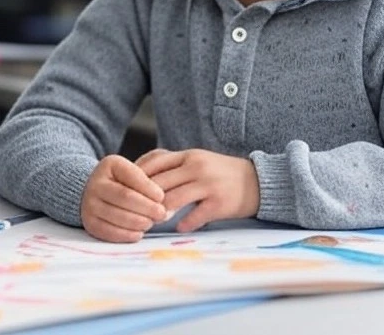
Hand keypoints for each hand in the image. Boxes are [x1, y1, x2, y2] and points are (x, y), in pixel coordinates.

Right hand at [81, 154, 167, 242]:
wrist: (95, 193)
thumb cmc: (121, 183)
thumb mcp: (131, 173)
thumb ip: (145, 181)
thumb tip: (161, 200)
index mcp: (109, 165)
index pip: (132, 176)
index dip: (149, 189)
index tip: (161, 197)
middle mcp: (95, 183)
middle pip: (125, 197)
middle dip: (147, 208)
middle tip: (161, 214)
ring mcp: (89, 204)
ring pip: (119, 216)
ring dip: (140, 222)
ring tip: (150, 222)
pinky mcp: (89, 223)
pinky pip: (111, 232)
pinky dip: (128, 234)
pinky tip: (138, 232)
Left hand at [136, 148, 259, 231]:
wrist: (257, 182)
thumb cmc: (219, 172)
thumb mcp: (196, 161)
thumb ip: (171, 165)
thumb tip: (138, 172)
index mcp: (188, 156)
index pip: (154, 162)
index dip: (136, 176)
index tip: (125, 189)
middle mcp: (196, 167)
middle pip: (160, 183)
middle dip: (144, 199)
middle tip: (133, 211)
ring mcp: (208, 185)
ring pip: (174, 199)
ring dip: (160, 213)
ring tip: (152, 221)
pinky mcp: (220, 203)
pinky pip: (196, 215)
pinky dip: (184, 223)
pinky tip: (178, 228)